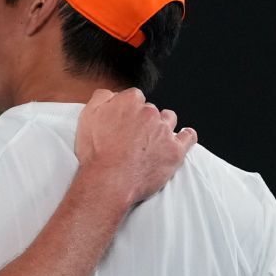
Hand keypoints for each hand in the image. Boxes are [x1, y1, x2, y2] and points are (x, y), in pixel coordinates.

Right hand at [74, 88, 196, 207]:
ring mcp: (164, 131)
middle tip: (133, 136)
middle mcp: (150, 112)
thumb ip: (101, 97)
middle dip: (144, 120)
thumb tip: (111, 94)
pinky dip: (185, 136)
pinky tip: (181, 138)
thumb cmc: (96, 152)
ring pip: (169, 119)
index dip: (128, 110)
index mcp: (130, 101)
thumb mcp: (87, 117)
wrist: (109, 181)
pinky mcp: (175, 151)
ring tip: (154, 138)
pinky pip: (188, 137)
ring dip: (163, 126)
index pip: (134, 97)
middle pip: (151, 110)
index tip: (124, 122)